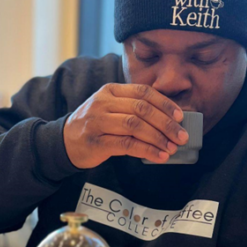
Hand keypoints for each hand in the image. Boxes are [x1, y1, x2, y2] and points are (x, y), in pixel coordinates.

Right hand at [63, 83, 187, 168]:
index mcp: (111, 90)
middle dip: (166, 123)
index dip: (165, 104)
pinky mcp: (97, 142)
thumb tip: (169, 119)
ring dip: (158, 138)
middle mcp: (103, 103)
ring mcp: (98, 122)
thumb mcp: (111, 108)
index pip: (143, 92)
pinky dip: (146, 150)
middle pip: (142, 109)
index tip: (180, 116)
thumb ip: (133, 108)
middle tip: (181, 136)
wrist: (65, 141)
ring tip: (171, 148)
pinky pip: (127, 144)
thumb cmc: (95, 126)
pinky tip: (158, 156)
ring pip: (135, 126)